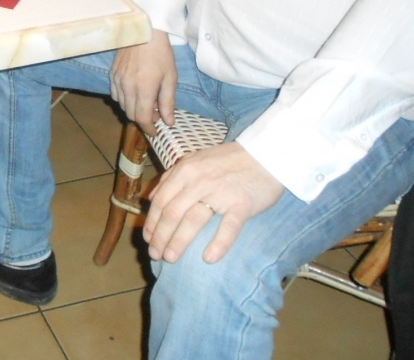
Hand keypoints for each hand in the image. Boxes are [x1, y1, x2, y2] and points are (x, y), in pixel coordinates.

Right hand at [110, 29, 177, 131]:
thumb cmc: (161, 53)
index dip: (149, 129)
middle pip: (131, 115)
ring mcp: (117, 81)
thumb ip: (168, 102)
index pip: (143, 118)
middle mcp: (128, 88)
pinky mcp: (112, 74)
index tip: (156, 132)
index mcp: (144, 89)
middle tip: (155, 114)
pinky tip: (134, 93)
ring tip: (146, 103)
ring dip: (133, 109)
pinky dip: (124, 100)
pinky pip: (115, 95)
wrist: (144, 31)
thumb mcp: (170, 78)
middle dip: (143, 119)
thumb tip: (168, 122)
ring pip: (122, 106)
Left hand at [143, 142, 284, 263]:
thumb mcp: (194, 161)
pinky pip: (228, 227)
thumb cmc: (228, 160)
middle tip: (155, 255)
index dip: (152, 222)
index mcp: (185, 171)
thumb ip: (172, 177)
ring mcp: (220, 192)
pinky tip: (208, 259)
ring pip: (193, 220)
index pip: (161, 201)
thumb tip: (152, 199)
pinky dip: (218, 244)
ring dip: (178, 242)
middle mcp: (198, 181)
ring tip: (170, 258)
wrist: (265, 155)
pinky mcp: (242, 204)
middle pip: (172, 213)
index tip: (147, 239)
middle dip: (160, 236)